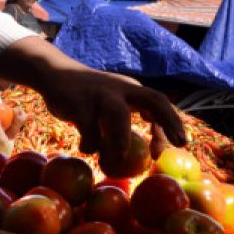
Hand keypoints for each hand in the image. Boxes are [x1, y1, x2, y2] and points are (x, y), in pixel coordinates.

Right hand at [0, 37, 186, 164]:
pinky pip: (89, 131)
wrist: (54, 73)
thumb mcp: (113, 100)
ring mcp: (100, 95)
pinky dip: (90, 145)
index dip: (172, 123)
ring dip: (122, 141)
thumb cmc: (88, 96)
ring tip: (118, 159)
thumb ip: (129, 115)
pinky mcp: (79, 104)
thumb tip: (150, 148)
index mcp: (131, 89)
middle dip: (168, 122)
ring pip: (119, 117)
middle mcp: (120, 89)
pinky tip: (86, 148)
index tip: (178, 144)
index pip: (160, 102)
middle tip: (178, 145)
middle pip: (153, 100)